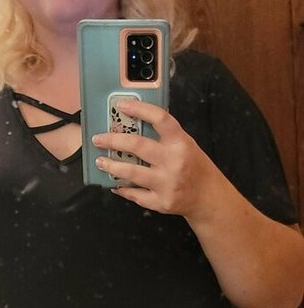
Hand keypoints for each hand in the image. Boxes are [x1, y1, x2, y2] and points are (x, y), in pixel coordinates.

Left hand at [92, 99, 215, 218]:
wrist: (208, 197)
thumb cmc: (194, 166)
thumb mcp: (186, 145)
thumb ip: (165, 136)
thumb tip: (132, 124)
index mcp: (181, 142)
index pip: (160, 119)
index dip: (140, 109)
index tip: (122, 105)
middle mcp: (174, 161)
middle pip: (137, 145)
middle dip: (113, 141)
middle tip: (98, 139)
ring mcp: (167, 183)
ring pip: (131, 172)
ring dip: (111, 166)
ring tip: (100, 161)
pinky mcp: (161, 202)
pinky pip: (135, 194)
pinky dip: (122, 189)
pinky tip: (115, 184)